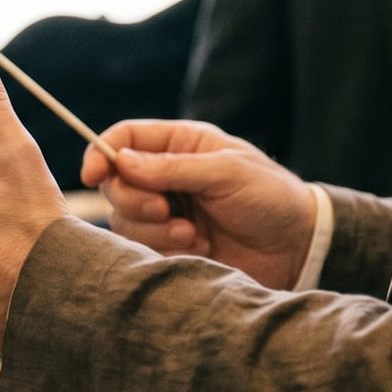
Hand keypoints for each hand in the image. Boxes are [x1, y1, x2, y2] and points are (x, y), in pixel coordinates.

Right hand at [81, 120, 317, 289]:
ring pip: (125, 221)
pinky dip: (165, 251)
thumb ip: (172, 168)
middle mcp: (166, 177)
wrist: (298, 247)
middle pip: (116, 183)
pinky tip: (200, 251)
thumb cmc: (271, 197)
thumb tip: (121, 162)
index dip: (100, 153)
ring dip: (154, 230)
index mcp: (180, 145)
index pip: (124, 139)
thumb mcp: (227, 172)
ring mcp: (167, 213)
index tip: (93, 176)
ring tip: (194, 237)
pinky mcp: (170, 246)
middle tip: (164, 210)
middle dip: (133, 200)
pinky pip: (143, 249)